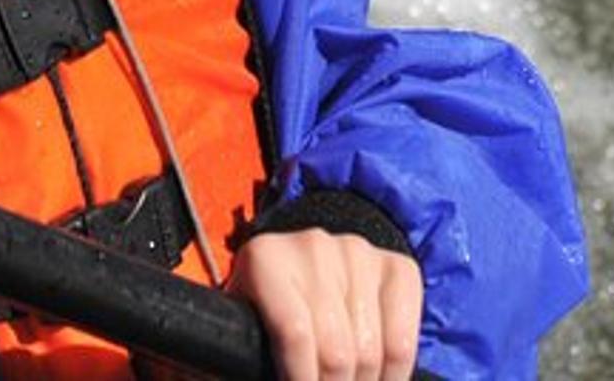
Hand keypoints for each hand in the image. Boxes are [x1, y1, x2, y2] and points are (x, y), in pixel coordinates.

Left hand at [228, 229, 421, 380]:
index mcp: (265, 258)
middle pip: (337, 351)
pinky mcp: (396, 267)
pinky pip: (404, 340)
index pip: (295, 335)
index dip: (301, 379)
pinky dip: (395, 375)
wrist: (301, 268)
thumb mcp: (239, 328)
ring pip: (372, 352)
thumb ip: (229, 357)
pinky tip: (377, 380)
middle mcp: (313, 246)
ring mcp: (358, 253)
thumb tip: (209, 377)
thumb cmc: (265, 312)